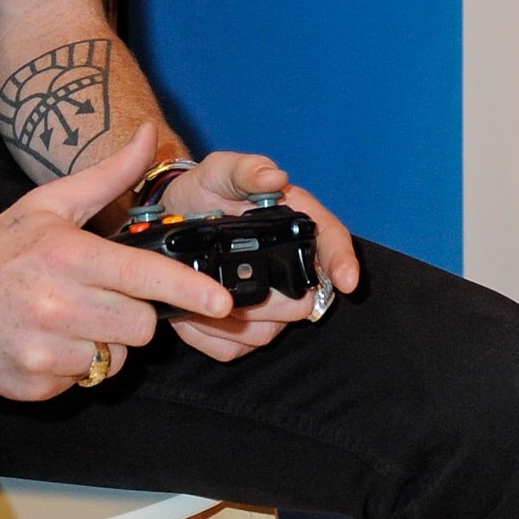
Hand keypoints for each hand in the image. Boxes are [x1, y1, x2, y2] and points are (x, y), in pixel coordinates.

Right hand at [0, 127, 234, 399]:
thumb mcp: (49, 204)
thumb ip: (108, 176)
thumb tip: (151, 136)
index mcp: (68, 256)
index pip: (145, 277)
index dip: (189, 291)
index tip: (221, 302)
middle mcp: (57, 305)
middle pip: (142, 326)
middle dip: (134, 313)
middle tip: (103, 296)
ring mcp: (43, 350)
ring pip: (115, 358)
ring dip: (104, 343)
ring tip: (70, 319)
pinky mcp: (32, 384)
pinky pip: (82, 379)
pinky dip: (73, 365)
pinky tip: (46, 341)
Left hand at [137, 148, 365, 363]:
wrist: (171, 218)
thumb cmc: (204, 192)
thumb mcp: (219, 171)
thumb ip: (246, 169)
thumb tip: (274, 178)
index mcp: (294, 225)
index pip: (332, 242)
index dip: (343, 262)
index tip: (347, 281)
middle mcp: (289, 269)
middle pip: (301, 303)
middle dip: (264, 300)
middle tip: (222, 282)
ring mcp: (268, 304)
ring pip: (265, 333)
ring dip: (228, 321)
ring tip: (197, 294)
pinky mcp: (241, 330)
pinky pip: (233, 349)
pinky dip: (207, 337)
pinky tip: (188, 313)